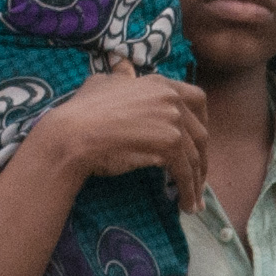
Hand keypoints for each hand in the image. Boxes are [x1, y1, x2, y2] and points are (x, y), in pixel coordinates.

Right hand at [15, 59, 206, 209]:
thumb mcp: (103, 83)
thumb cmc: (82, 111)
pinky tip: (185, 205)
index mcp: (159, 83)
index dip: (201, 121)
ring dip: (196, 181)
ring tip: (193, 202)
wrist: (73, 133)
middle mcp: (171, 98)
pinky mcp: (169, 145)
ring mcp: (172, 120)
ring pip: (195, 156)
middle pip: (200, 131)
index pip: (196, 99)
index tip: (197, 141)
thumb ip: (121, 77)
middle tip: (198, 177)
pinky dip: (188, 190)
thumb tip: (124, 70)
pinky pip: (185, 172)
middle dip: (201, 157)